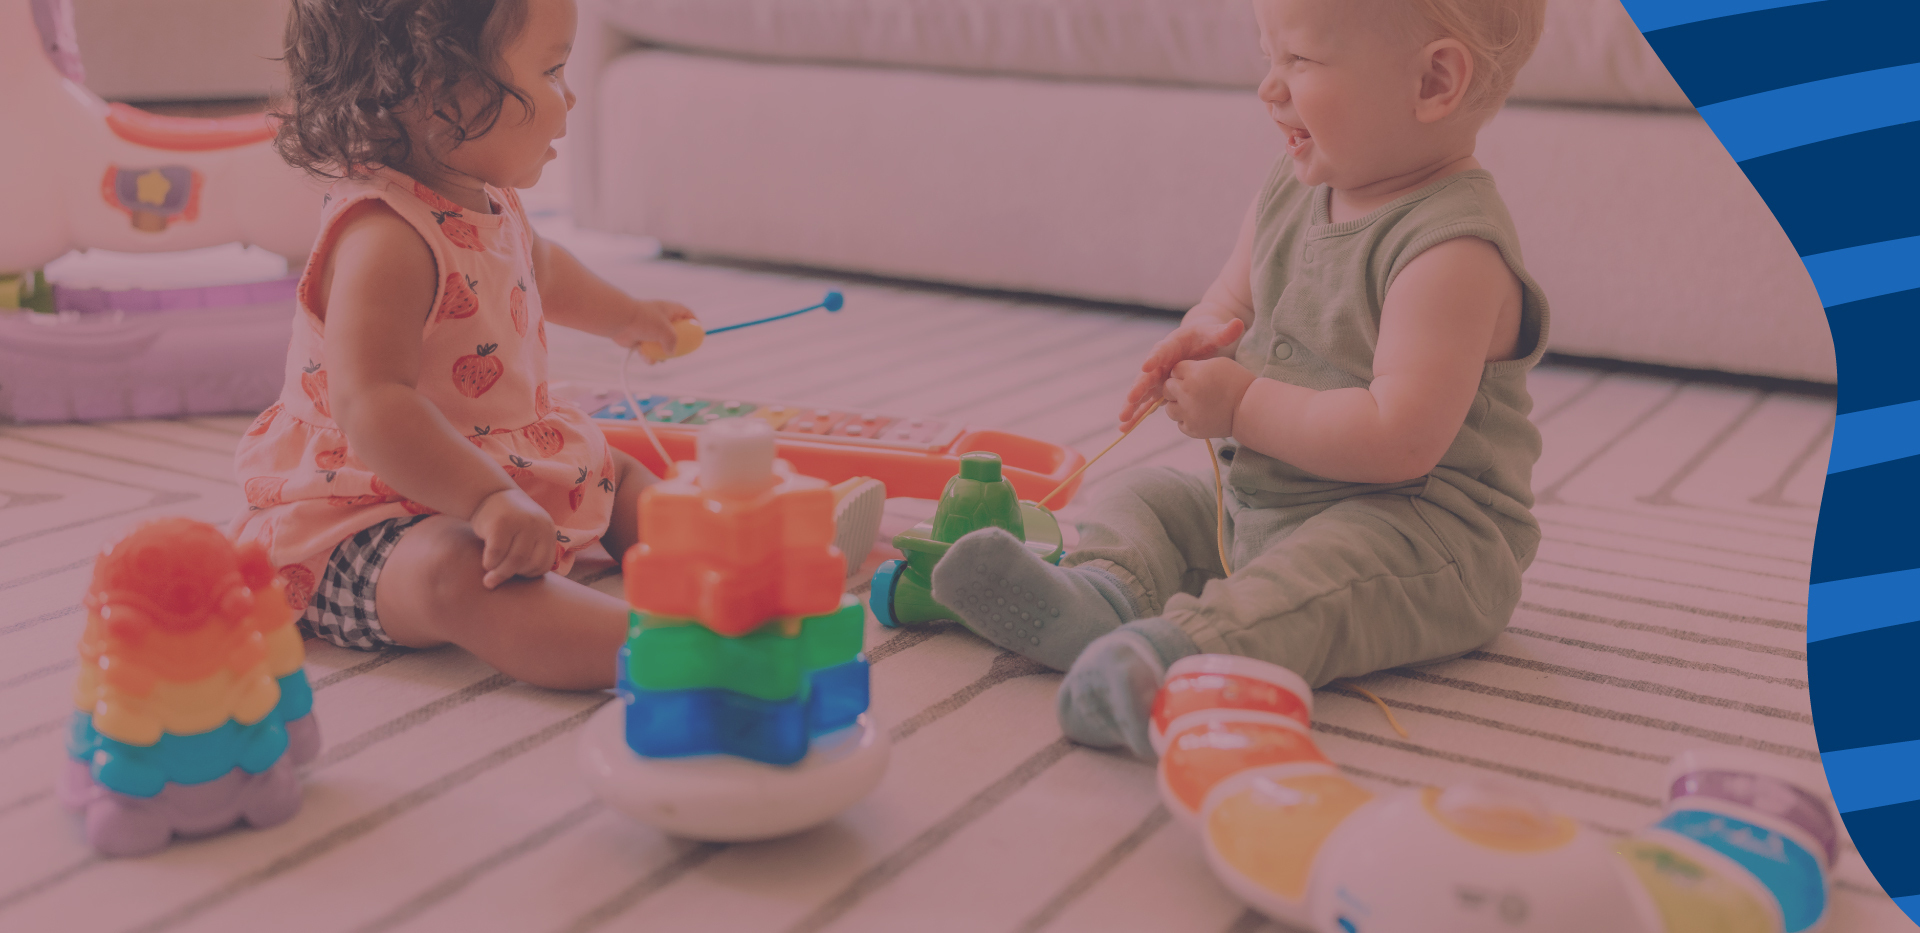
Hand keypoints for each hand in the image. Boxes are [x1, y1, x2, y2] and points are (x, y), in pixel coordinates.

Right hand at [469, 488, 556, 587]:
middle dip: (512, 575)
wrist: (488, 494)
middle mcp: (538, 525)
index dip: (529, 574)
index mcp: (548, 530)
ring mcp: (521, 522)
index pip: (544, 564)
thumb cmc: (507, 523)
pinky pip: (496, 553)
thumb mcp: (526, 533)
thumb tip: (533, 592)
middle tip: (498, 579)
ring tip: (489, 579)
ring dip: (500, 574)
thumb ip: (531, 552)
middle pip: (528, 563)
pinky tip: (485, 563)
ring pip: (513, 560)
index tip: (516, 575)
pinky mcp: (501, 522)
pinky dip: (489, 563)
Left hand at [610, 299, 694, 354]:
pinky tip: (646, 356)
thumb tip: (671, 352)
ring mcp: (649, 329)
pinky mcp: (639, 338)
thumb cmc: (644, 320)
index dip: (694, 322)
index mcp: (668, 310)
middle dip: (677, 343)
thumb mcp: (666, 331)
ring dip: (661, 353)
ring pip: (661, 344)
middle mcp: (660, 318)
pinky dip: (648, 355)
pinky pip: (648, 350)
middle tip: (680, 352)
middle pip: (675, 331)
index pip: (686, 313)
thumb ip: (673, 342)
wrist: (619, 321)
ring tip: (659, 357)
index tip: (698, 333)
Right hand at [1119, 317, 1244, 424]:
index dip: (1154, 358)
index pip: (1161, 351)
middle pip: (1146, 375)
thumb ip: (1224, 332)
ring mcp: (1157, 377)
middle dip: (1138, 388)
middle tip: (1131, 398)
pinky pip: (1146, 404)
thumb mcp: (1214, 334)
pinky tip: (1125, 429)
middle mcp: (1158, 362)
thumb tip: (1237, 324)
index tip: (1147, 366)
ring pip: (1142, 393)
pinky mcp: (1158, 389)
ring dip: (1132, 406)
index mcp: (1171, 345)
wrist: (1197, 344)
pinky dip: (1137, 416)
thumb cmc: (1205, 337)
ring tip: (1123, 420)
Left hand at [1164, 357, 1255, 437]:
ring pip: (1169, 409)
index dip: (1184, 372)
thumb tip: (1180, 372)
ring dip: (1179, 405)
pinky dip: (1187, 420)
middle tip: (1192, 390)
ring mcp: (1188, 414)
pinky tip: (1200, 415)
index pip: (1175, 370)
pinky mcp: (1192, 429)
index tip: (1195, 376)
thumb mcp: (1218, 364)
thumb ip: (1196, 366)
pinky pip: (1179, 423)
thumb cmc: (1238, 383)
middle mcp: (1186, 394)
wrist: (1250, 408)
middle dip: (1177, 387)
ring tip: (1194, 404)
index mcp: (1193, 375)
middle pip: (1167, 388)